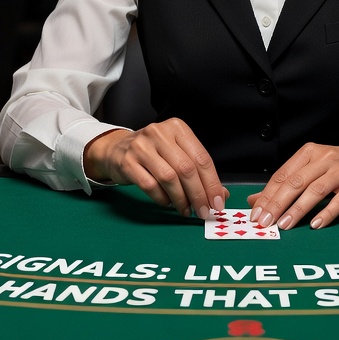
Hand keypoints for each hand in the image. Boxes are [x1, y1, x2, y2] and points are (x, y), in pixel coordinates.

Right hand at [83, 118, 228, 219]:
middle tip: (203, 212)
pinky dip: (162, 198)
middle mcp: (159, 133)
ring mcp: (141, 146)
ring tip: (185, 210)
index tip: (218, 203)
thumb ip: (199, 172)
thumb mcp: (177, 154)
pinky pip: (150, 185)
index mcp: (177, 128)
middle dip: (198, 194)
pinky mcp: (127, 162)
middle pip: (186, 169)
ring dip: (181, 199)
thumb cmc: (154, 153)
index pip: (201, 158)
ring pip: (169, 178)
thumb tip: (221, 196)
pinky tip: (167, 203)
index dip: (212, 183)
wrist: (117, 149)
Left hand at [247, 141, 338, 230]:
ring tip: (284, 225)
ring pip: (315, 191)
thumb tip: (255, 200)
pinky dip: (327, 213)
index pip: (283, 175)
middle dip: (277, 204)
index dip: (267, 195)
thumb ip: (285, 184)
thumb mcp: (312, 168)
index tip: (255, 213)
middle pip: (295, 182)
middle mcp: (324, 159)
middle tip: (265, 222)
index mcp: (309, 153)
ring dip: (297, 210)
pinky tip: (315, 225)